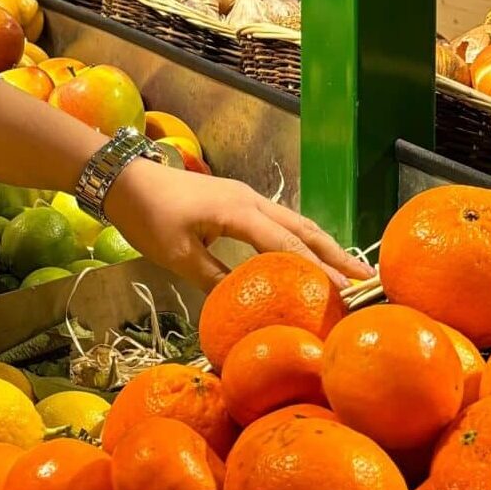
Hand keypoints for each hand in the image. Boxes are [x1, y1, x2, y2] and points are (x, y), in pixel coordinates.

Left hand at [102, 157, 371, 290]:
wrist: (123, 179)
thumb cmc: (147, 216)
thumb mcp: (179, 257)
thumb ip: (216, 281)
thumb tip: (247, 311)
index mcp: (238, 211)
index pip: (287, 244)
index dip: (317, 269)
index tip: (346, 293)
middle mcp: (249, 199)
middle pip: (302, 228)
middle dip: (335, 254)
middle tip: (368, 280)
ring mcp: (244, 195)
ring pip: (293, 221)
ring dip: (322, 244)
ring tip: (350, 269)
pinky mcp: (235, 198)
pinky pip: (278, 219)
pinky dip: (300, 237)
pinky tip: (307, 254)